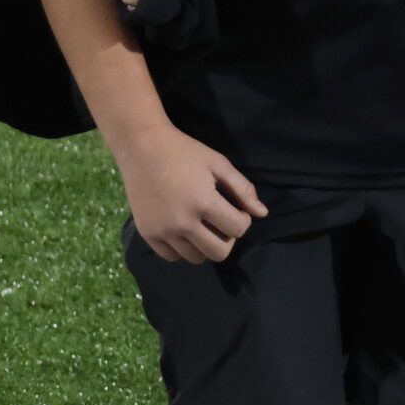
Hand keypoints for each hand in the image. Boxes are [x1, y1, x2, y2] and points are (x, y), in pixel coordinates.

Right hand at [114, 124, 264, 262]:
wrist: (141, 146)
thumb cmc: (184, 151)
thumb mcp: (218, 163)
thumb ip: (242, 188)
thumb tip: (262, 213)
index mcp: (203, 201)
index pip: (238, 229)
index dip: (243, 219)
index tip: (235, 208)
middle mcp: (182, 221)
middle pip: (219, 253)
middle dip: (227, 238)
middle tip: (220, 220)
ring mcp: (162, 230)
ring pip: (196, 258)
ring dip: (205, 244)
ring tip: (201, 224)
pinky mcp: (147, 234)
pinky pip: (172, 257)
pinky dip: (181, 248)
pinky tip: (182, 229)